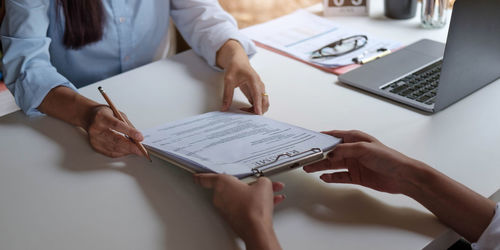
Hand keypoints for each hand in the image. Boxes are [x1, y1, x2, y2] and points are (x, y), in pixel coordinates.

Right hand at [86, 105, 143, 157]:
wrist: (90, 117)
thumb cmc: (106, 115)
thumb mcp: (118, 114)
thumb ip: (128, 125)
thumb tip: (138, 137)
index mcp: (101, 117)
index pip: (117, 125)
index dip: (130, 132)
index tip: (140, 137)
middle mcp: (95, 128)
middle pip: (115, 140)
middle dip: (130, 146)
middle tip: (141, 150)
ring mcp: (94, 139)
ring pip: (114, 148)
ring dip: (127, 151)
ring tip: (137, 151)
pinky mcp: (95, 146)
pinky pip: (110, 153)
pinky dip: (121, 153)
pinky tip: (127, 151)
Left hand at [194, 174, 283, 249]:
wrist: (257, 229)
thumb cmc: (255, 207)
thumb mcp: (263, 185)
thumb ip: (261, 180)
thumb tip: (263, 184)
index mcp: (223, 184)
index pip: (207, 178)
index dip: (201, 176)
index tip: (196, 177)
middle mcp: (221, 197)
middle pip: (230, 186)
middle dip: (245, 184)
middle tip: (256, 183)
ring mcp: (226, 209)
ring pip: (240, 197)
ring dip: (254, 195)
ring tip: (269, 193)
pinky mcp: (233, 218)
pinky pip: (244, 206)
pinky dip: (255, 204)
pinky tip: (270, 202)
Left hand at [217, 40, 268, 114]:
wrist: (238, 60)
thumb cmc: (235, 67)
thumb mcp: (228, 80)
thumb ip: (227, 95)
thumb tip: (224, 108)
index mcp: (254, 80)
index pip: (258, 94)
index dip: (258, 105)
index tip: (258, 114)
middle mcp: (259, 85)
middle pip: (264, 100)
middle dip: (259, 110)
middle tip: (247, 117)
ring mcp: (259, 88)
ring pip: (263, 103)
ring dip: (256, 109)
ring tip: (244, 112)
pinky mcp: (256, 92)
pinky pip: (258, 102)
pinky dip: (254, 108)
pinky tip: (245, 110)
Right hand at [303, 130, 424, 194]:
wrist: (402, 176)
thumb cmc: (389, 158)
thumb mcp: (364, 149)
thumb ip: (345, 150)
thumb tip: (330, 152)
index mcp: (355, 139)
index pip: (334, 137)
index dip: (322, 138)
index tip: (309, 141)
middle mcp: (353, 151)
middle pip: (331, 152)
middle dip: (318, 155)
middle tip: (306, 159)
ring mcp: (354, 164)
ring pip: (333, 165)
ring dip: (321, 167)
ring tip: (309, 169)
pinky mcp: (357, 176)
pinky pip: (340, 177)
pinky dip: (331, 177)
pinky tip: (324, 178)